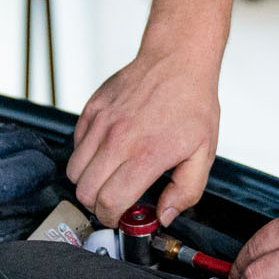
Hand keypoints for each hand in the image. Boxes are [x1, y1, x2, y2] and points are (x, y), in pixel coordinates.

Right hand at [67, 46, 220, 226]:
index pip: (110, 202)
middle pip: (85, 192)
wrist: (178, 60)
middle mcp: (118, 139)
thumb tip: (165, 215)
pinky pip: (75, 144)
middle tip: (114, 200)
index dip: (112, 218)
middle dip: (98, 204)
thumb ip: (186, 191)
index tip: (120, 217)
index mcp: (146, 154)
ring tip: (109, 177)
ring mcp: (101, 123)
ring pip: (74, 171)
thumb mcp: (204, 152)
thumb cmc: (192, 102)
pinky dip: (85, 155)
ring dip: (88, 182)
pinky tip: (107, 151)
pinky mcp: (92, 109)